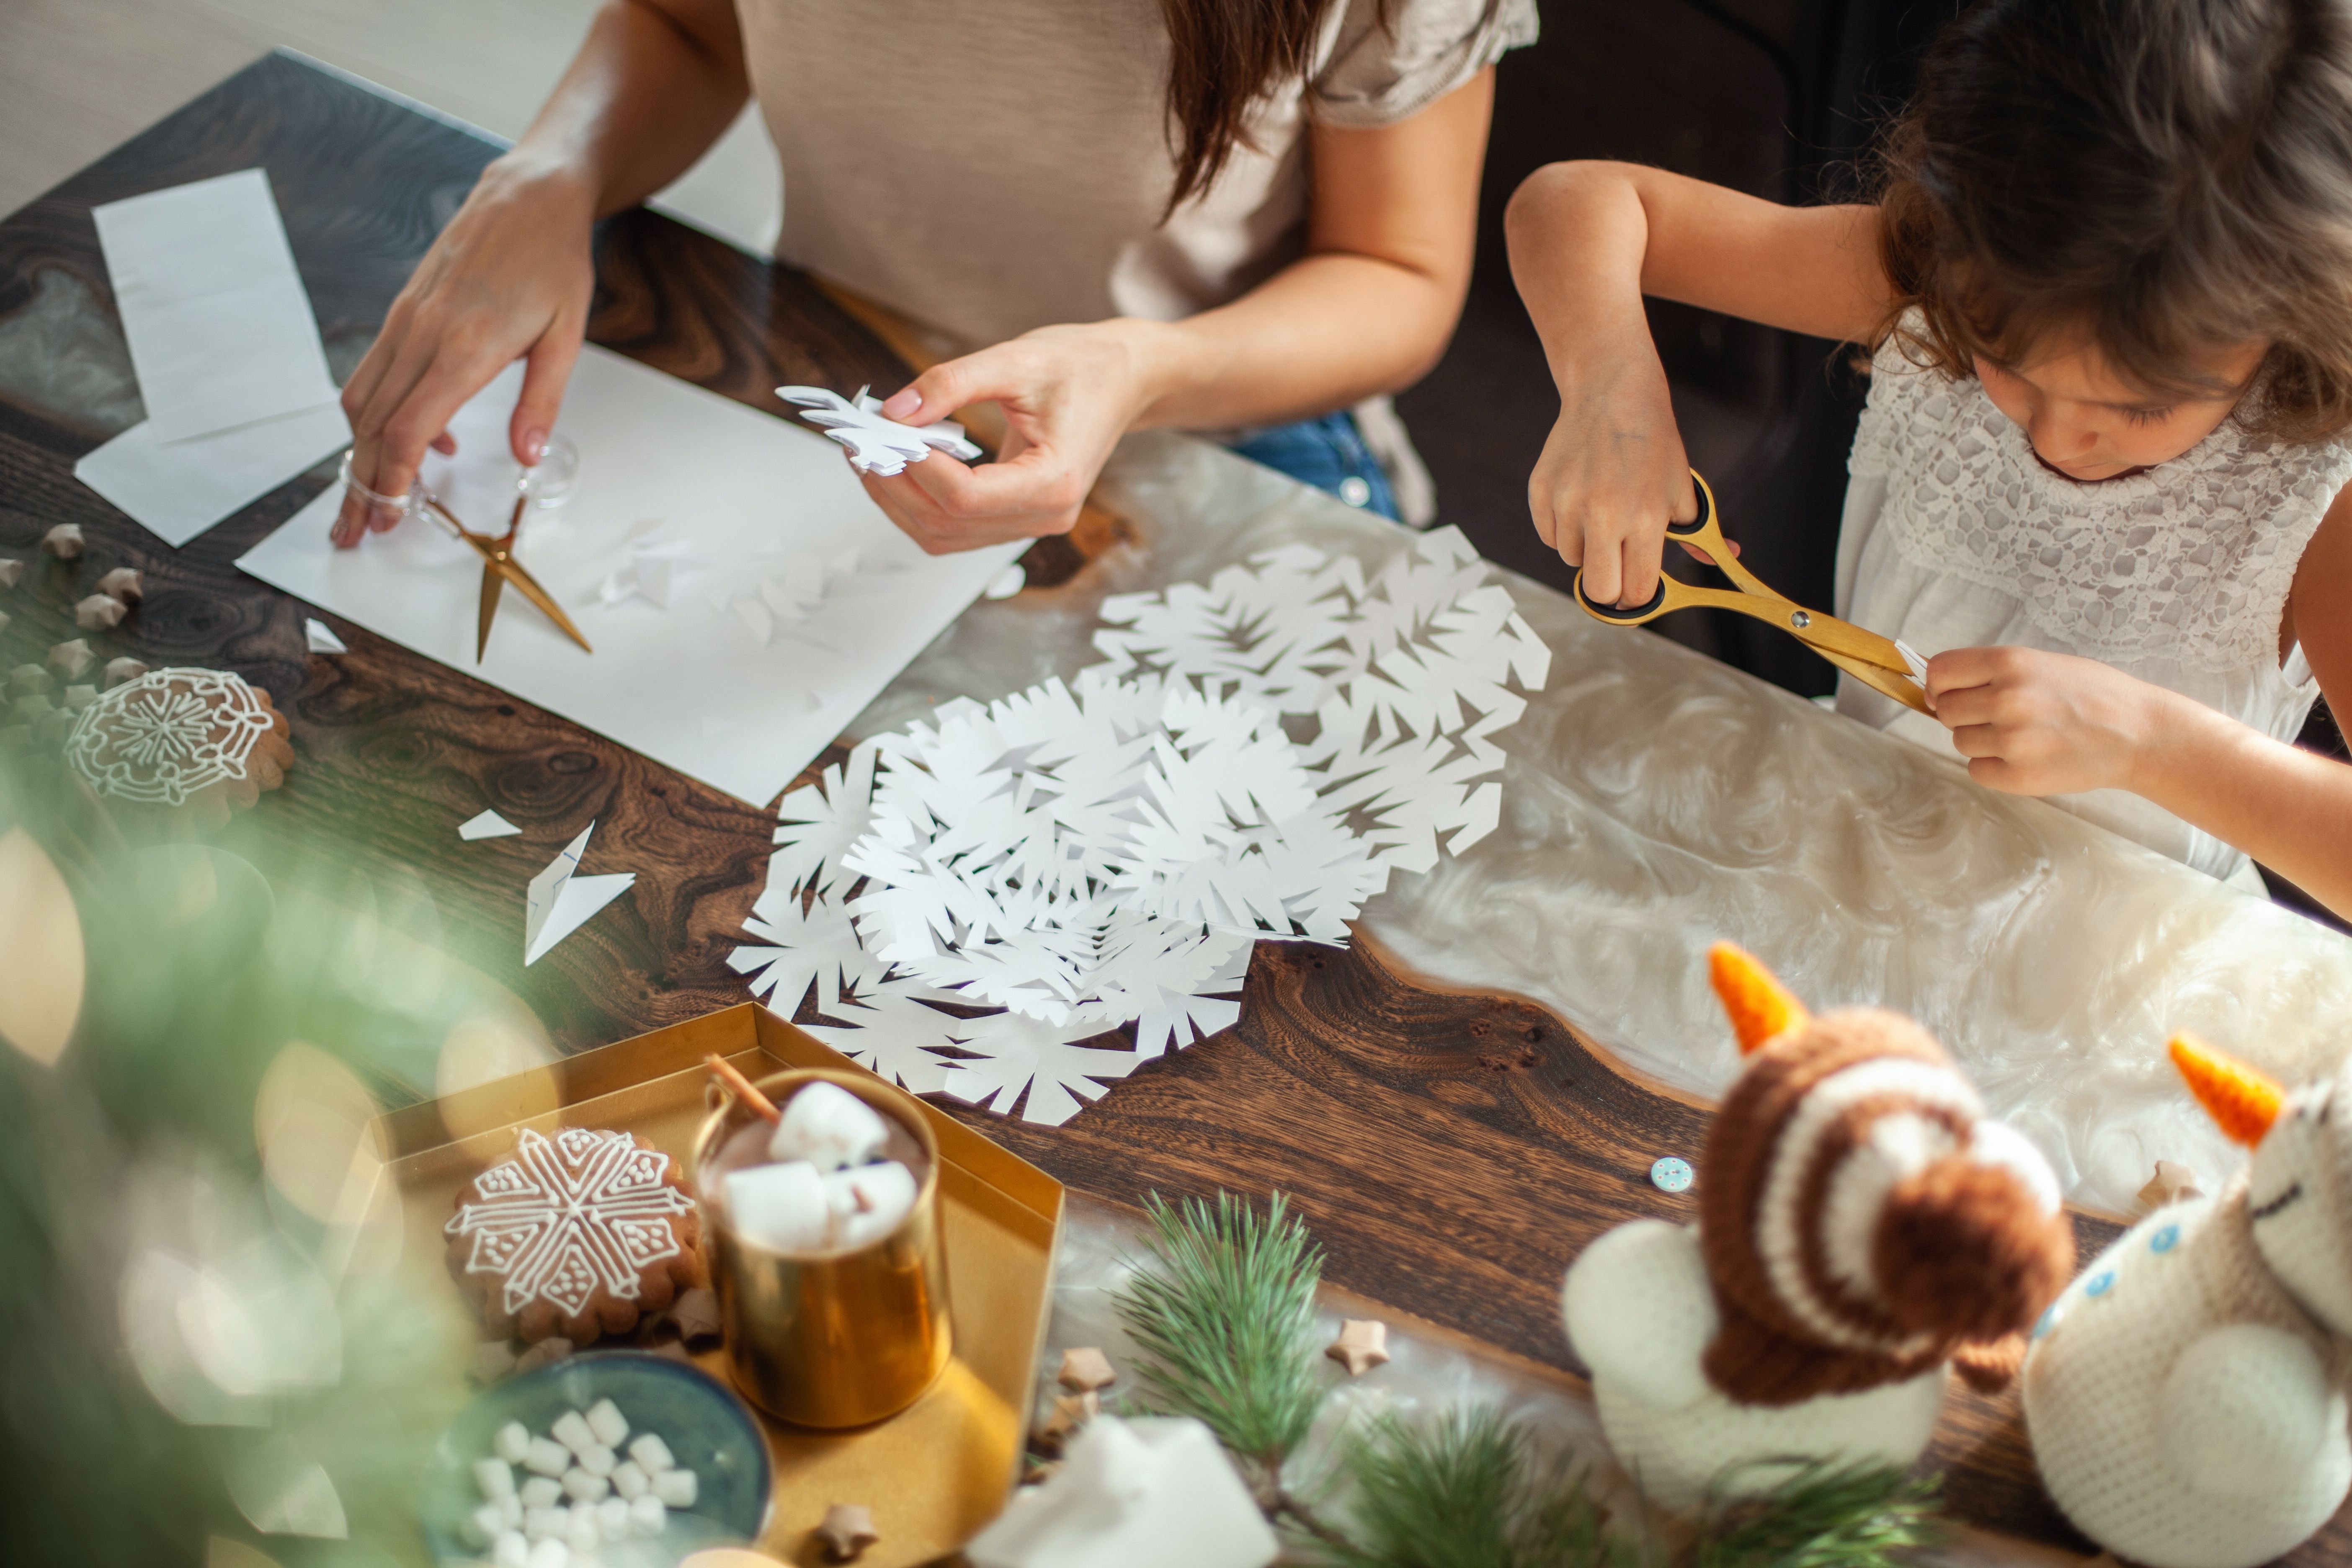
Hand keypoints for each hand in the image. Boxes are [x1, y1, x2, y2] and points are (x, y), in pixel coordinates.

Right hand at [331, 158, 596, 547]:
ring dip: (358, 454)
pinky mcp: (403, 312)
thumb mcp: (567, 338)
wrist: (528, 196)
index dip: (391, 480)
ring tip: (365, 500)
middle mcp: (422, 333)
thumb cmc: (554, 264)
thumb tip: (524, 457)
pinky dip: (378, 415)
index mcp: (463, 346)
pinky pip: (376, 373)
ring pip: (362, 400)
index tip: (388, 519)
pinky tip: (418, 441)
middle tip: (354, 532)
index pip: (407, 429)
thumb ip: (542, 401)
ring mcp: (406, 320)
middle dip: (361, 484)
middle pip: (373, 424)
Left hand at [857, 322, 1159, 553]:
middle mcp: (1046, 516)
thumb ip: (951, 384)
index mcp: (1055, 482)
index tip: (883, 431)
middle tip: (859, 443)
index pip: (966, 498)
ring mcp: (1032, 523)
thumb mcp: (1015, 359)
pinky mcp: (1016, 517)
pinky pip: (954, 528)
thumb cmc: (1079, 366)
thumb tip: (892, 411)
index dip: (916, 469)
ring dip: (898, 500)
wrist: (1122, 380)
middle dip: (894, 486)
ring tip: (870, 454)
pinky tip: (898, 466)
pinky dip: (917, 502)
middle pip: (947, 525)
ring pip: (943, 535)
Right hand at [1526, 334, 1696, 606]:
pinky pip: (1549, 536)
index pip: (1636, 591)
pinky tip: (1581, 500)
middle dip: (1611, 588)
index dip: (1639, 598)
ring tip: (1602, 515)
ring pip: (1571, 560)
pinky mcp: (1541, 492)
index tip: (1639, 590)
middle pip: (1599, 592)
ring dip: (1587, 550)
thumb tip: (1731, 555)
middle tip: (1618, 568)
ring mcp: (1566, 504)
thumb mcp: (1682, 487)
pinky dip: (1564, 529)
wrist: (1612, 393)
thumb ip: (1698, 532)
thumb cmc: (1653, 442)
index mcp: (1644, 519)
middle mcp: (1602, 515)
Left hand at [1926, 645, 2168, 794]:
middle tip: (1997, 716)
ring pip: (1960, 742)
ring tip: (2022, 735)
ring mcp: (2012, 740)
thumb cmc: (2092, 694)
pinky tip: (2026, 757)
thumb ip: (1991, 672)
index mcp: (2010, 663)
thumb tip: (1937, 686)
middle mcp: (2006, 698)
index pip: (1940, 671)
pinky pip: (1976, 771)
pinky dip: (1994, 767)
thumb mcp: (2042, 664)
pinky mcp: (2018, 776)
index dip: (1939, 684)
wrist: (2139, 732)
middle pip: (1945, 711)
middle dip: (1964, 715)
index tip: (1948, 693)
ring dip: (1981, 741)